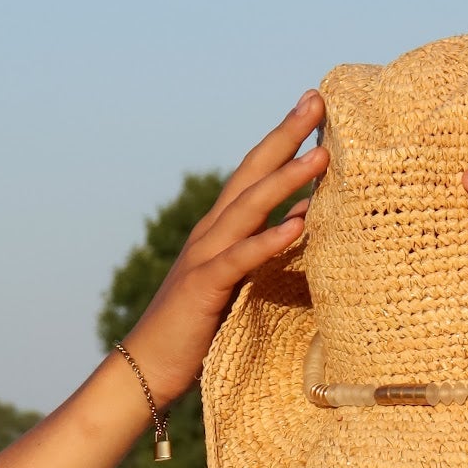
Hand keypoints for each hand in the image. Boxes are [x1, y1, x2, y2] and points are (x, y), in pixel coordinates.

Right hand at [121, 92, 327, 404]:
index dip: (283, 139)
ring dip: (285, 180)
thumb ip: (262, 250)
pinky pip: (240, 259)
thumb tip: (303, 222)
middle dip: (285, 136)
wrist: (147, 367)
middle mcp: (210, 233)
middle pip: (251, 173)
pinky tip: (296, 226)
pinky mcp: (204, 288)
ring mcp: (204, 257)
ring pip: (248, 208)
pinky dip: (268, 241)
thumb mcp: (237, 283)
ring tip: (321, 157)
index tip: (314, 108)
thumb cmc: (196, 331)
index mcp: (220, 230)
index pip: (254, 173)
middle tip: (317, 101)